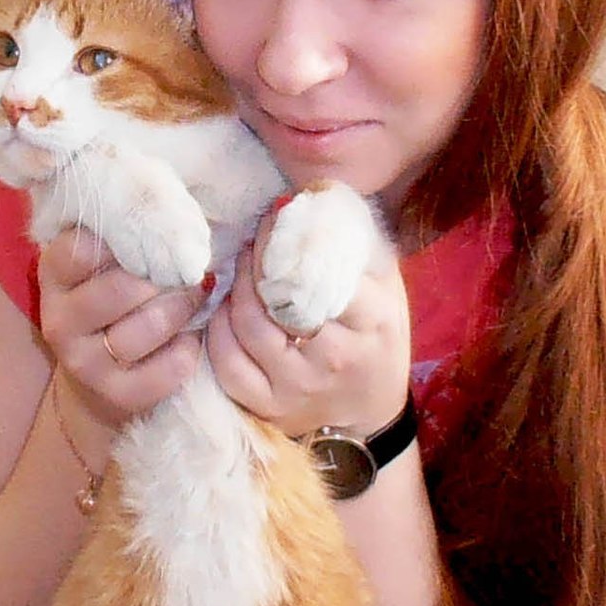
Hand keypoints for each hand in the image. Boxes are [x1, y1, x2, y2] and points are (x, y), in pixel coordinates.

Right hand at [38, 227, 203, 431]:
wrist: (101, 377)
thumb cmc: (114, 299)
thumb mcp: (105, 260)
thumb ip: (123, 232)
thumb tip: (171, 209)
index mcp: (54, 275)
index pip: (83, 248)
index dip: (125, 239)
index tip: (150, 240)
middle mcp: (60, 320)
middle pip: (122, 288)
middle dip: (166, 276)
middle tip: (186, 270)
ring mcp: (84, 363)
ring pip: (149, 326)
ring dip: (182, 308)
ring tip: (192, 298)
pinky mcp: (116, 395)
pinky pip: (169, 367)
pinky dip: (188, 349)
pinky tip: (186, 340)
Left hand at [203, 202, 411, 439]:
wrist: (372, 408)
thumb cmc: (376, 335)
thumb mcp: (385, 285)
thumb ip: (354, 243)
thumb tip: (311, 197)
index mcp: (373, 321)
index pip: (322, 271)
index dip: (288, 237)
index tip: (278, 217)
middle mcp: (335, 358)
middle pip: (279, 299)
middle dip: (258, 258)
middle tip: (255, 241)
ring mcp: (298, 387)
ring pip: (248, 327)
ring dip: (236, 289)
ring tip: (242, 270)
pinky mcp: (269, 407)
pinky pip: (227, 363)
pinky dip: (219, 329)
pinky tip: (228, 312)